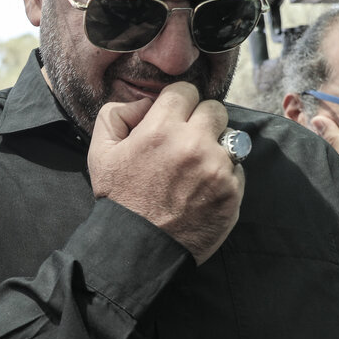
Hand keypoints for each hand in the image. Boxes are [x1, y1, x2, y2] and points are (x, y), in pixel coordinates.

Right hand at [89, 82, 243, 264]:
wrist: (139, 248)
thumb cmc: (120, 199)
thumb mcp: (100, 152)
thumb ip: (116, 114)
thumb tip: (144, 102)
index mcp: (161, 129)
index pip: (187, 91)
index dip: (178, 102)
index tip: (174, 118)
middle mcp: (193, 144)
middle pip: (215, 109)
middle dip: (202, 121)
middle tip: (188, 141)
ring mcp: (217, 168)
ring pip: (230, 139)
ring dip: (215, 149)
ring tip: (195, 170)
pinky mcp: (232, 192)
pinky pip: (237, 169)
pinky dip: (224, 176)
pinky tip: (203, 190)